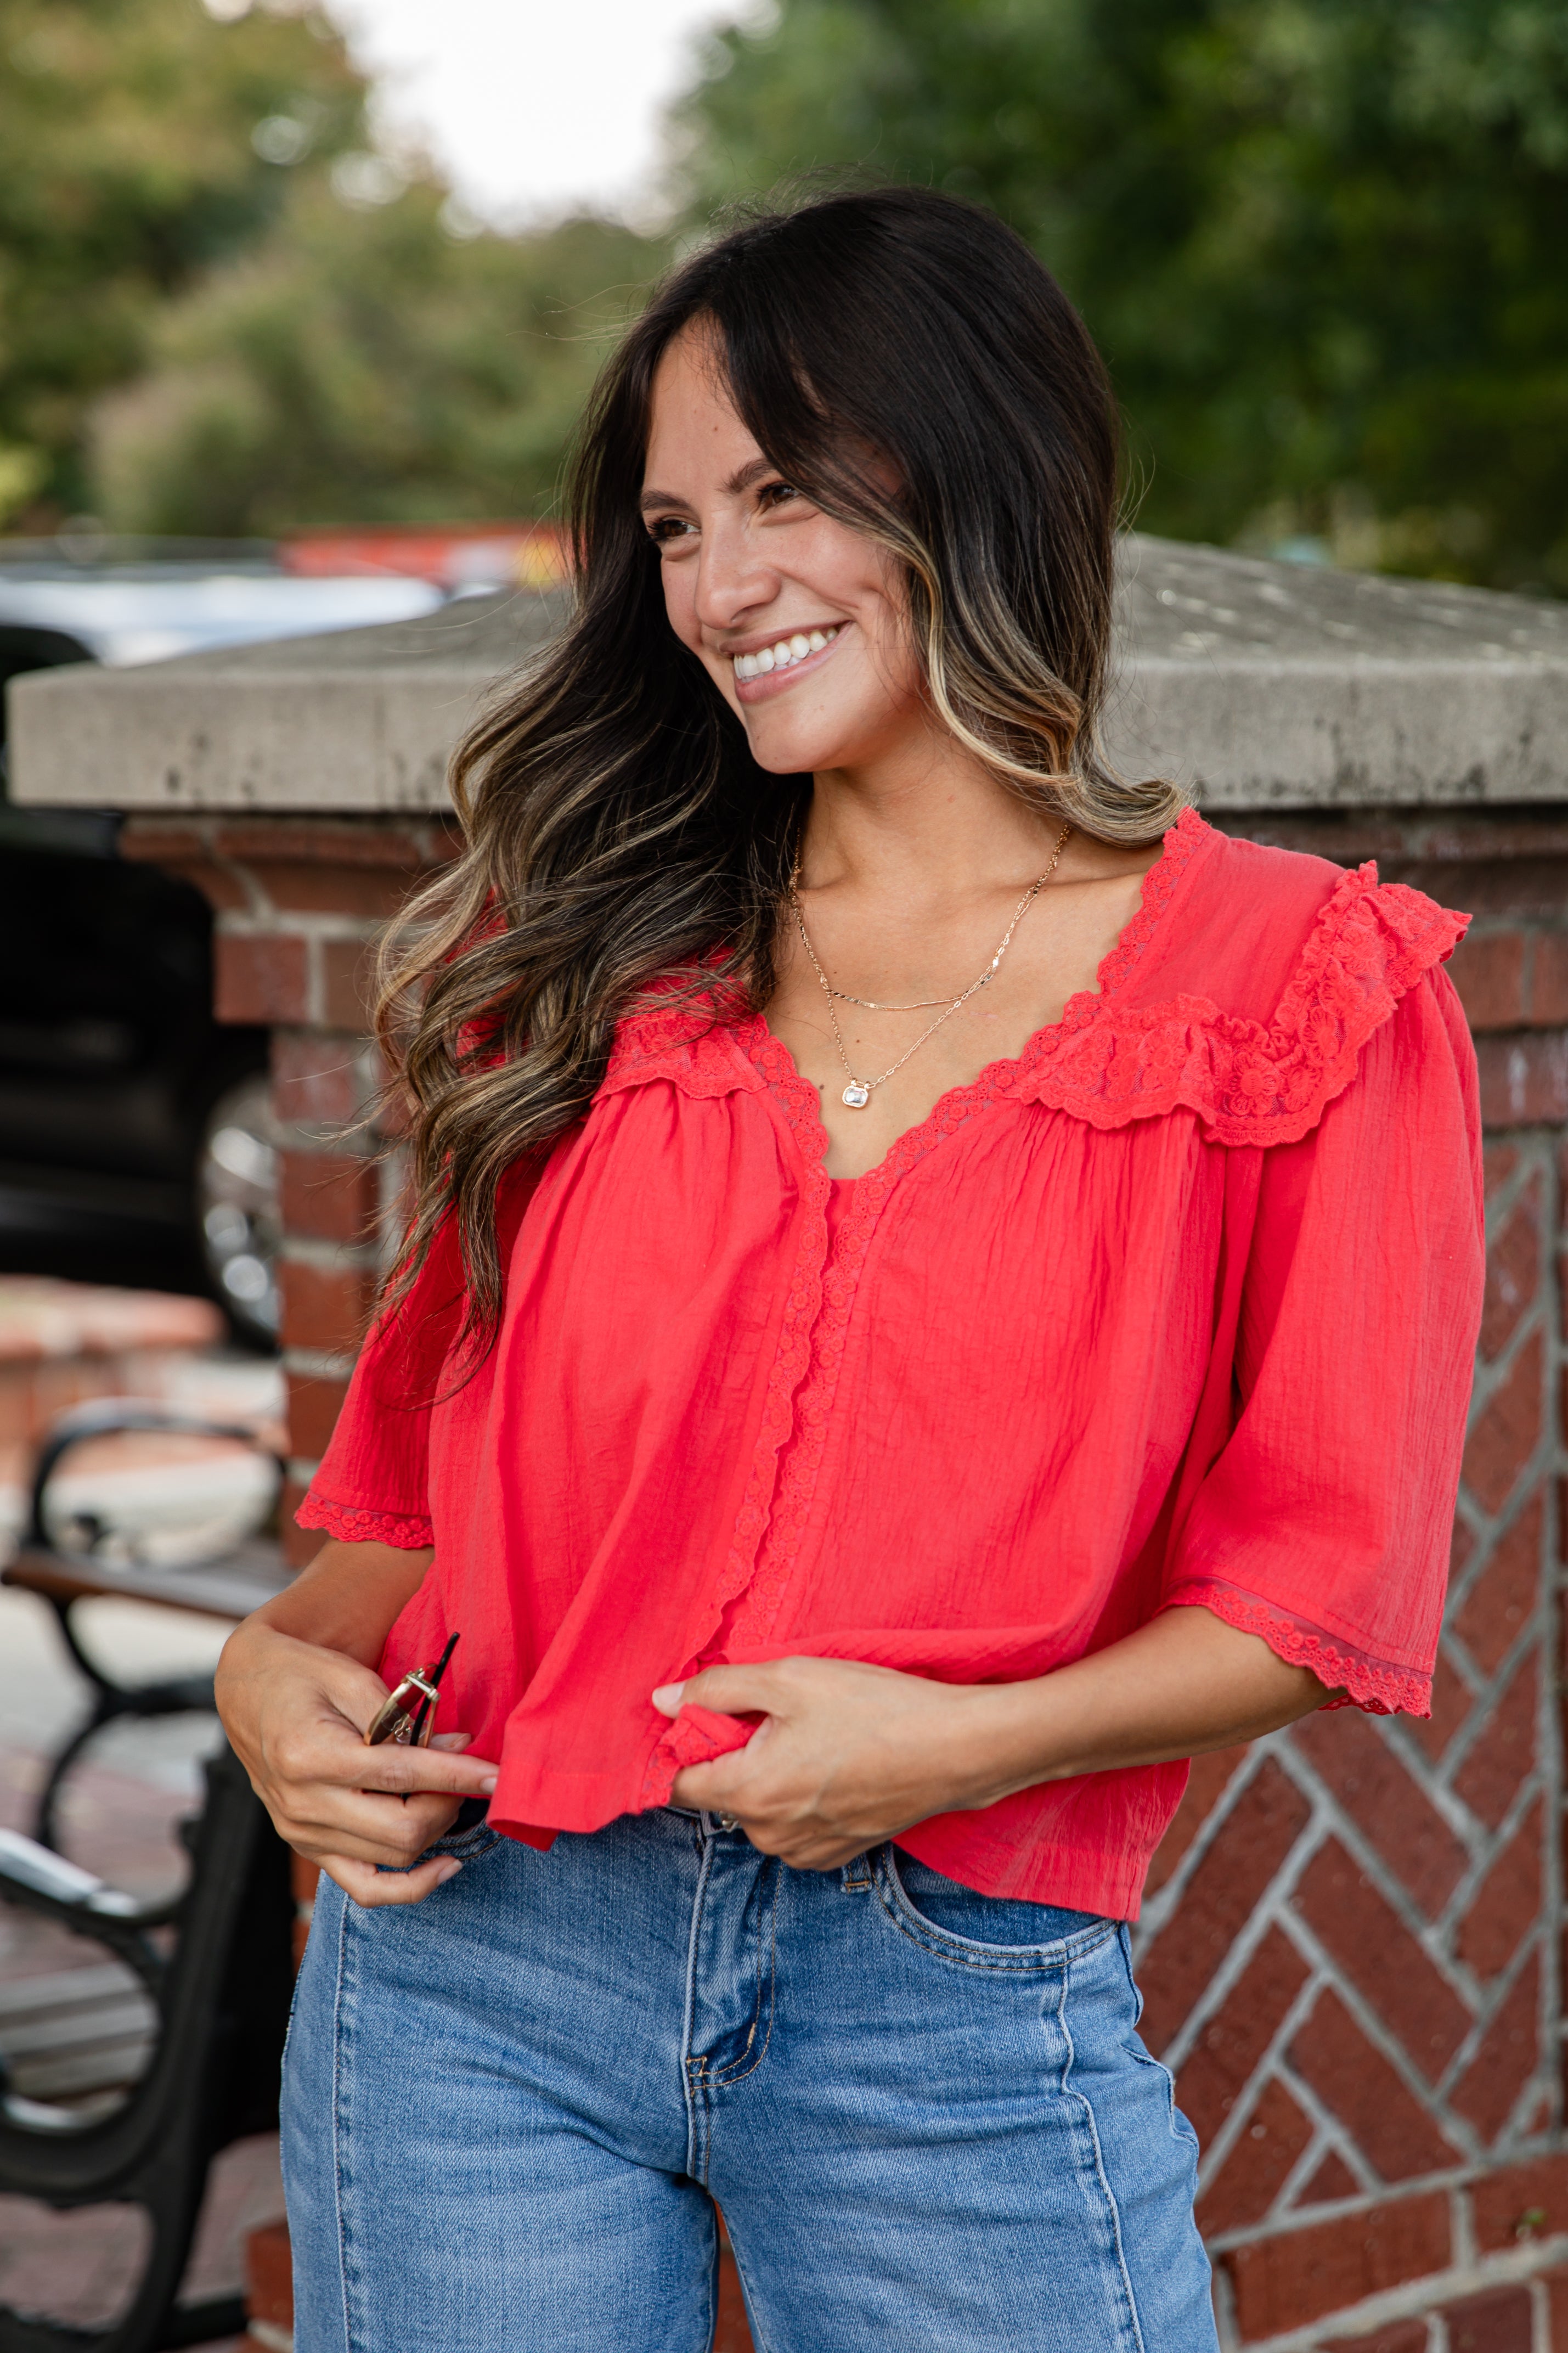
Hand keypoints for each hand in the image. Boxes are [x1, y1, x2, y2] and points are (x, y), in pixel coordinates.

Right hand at [216, 1618, 498, 1907]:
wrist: (247, 1693)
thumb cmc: (300, 1675)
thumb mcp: (349, 1675)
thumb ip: (401, 1715)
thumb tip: (457, 1748)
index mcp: (309, 1756)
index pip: (400, 1774)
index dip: (456, 1775)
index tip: (497, 1774)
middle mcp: (303, 1804)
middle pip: (401, 1829)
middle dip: (449, 1804)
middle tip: (466, 1774)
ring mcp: (303, 1834)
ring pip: (393, 1858)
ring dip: (436, 1830)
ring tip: (448, 1795)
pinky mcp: (309, 1849)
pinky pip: (366, 1888)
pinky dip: (410, 1887)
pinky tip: (443, 1865)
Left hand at [656, 1657, 999, 1870]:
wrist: (955, 1750)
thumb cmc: (874, 1709)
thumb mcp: (790, 1678)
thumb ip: (718, 1689)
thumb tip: (662, 1702)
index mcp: (750, 1792)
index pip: (677, 1782)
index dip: (684, 1744)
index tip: (714, 1715)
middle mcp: (769, 1834)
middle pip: (720, 1792)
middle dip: (734, 1754)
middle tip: (780, 1716)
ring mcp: (803, 1850)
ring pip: (756, 1808)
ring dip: (769, 1775)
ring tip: (816, 1739)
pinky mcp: (832, 1855)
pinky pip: (790, 1825)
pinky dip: (799, 1797)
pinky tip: (834, 1765)